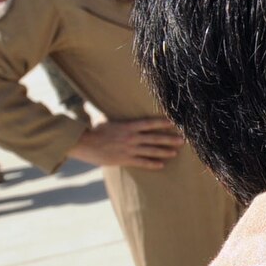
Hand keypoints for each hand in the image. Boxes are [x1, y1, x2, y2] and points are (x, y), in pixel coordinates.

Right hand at [70, 118, 184, 170]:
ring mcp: (129, 149)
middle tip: (182, 140)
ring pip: (151, 150)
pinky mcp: (124, 159)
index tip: (173, 123)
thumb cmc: (91, 130)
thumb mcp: (99, 116)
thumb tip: (89, 100)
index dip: (162, 122)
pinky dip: (152, 164)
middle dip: (169, 139)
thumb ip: (101, 109)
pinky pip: (142, 162)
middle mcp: (131, 137)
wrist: (83, 144)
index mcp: (127, 126)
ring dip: (164, 151)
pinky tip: (161, 165)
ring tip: (175, 152)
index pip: (149, 123)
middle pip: (155, 137)